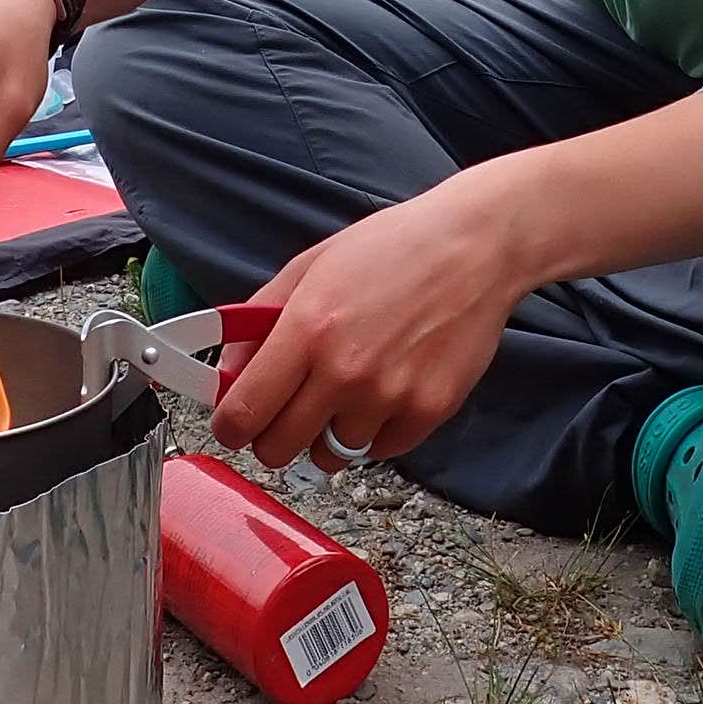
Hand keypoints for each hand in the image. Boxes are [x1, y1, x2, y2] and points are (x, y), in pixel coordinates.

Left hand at [209, 182, 524, 470]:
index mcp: (307, 330)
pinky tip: (383, 392)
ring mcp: (389, 396)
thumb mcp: (310, 266)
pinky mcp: (428, 412)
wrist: (474, 247)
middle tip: (284, 414)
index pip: (244, 413)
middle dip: (271, 437)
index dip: (230, 426)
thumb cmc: (393, 248)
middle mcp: (345, 371)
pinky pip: (379, 452)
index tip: (234, 424)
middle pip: (279, 449)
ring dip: (327, 434)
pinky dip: (374, 432)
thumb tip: (228, 370)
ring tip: (346, 393)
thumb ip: (259, 319)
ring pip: (330, 455)